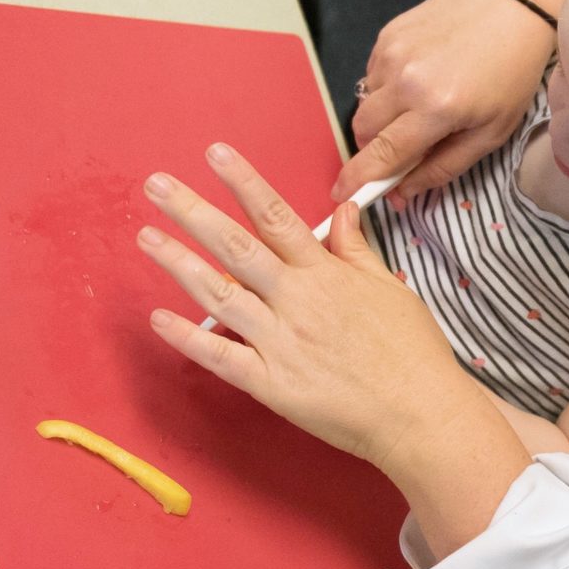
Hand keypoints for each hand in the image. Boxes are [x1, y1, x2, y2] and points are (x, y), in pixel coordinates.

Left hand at [139, 144, 491, 474]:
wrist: (421, 415)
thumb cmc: (412, 353)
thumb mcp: (390, 288)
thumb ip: (357, 249)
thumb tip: (343, 210)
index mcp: (326, 274)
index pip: (276, 217)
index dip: (243, 182)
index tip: (214, 154)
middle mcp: (298, 301)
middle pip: (236, 247)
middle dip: (193, 213)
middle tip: (157, 187)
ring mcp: (280, 343)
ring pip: (220, 295)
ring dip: (180, 264)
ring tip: (147, 237)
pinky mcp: (272, 385)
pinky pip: (221, 358)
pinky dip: (188, 339)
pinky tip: (158, 319)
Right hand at [335, 0, 553, 204]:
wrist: (513, 4)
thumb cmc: (510, 73)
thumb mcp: (491, 133)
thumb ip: (443, 167)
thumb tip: (401, 193)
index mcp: (436, 109)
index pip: (382, 155)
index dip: (358, 180)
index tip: (341, 195)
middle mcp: (406, 80)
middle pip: (363, 131)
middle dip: (373, 149)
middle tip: (401, 149)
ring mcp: (392, 52)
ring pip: (365, 104)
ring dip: (382, 118)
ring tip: (419, 107)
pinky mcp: (387, 34)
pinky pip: (371, 76)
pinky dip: (387, 89)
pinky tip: (419, 79)